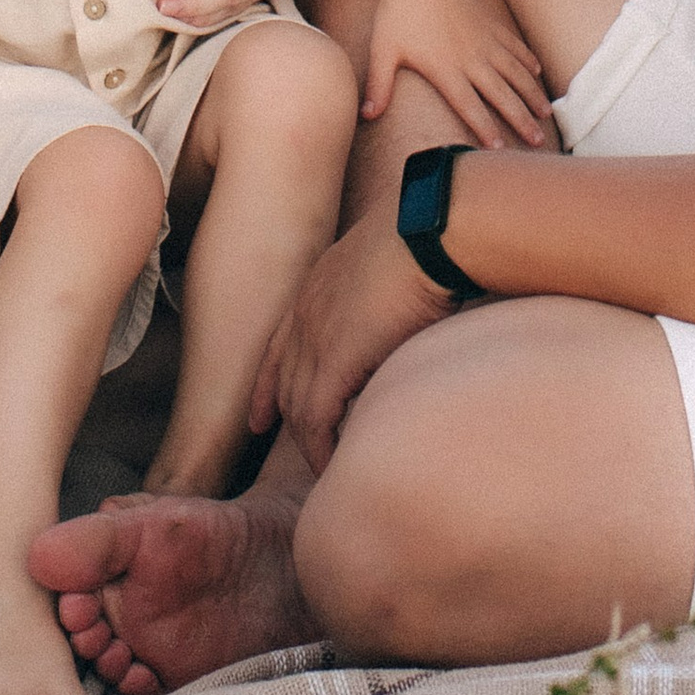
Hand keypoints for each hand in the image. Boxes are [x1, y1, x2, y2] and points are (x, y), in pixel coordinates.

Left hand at [251, 206, 452, 469]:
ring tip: (325, 467)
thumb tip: (413, 299)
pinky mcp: (332, 361)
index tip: (261, 416)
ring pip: (297, 404)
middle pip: (285, 379)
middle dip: (286, 418)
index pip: (280, 343)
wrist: (430, 227)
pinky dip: (320, 447)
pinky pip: (314, 419)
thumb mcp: (397, 255)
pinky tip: (332, 467)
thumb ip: (389, 284)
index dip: (269, 383)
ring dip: (309, 440)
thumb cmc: (433, 233)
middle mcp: (307, 310)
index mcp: (321, 282)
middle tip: (300, 451)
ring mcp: (315, 336)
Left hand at [363, 0, 552, 146]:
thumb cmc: (398, 13)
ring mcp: (484, 41)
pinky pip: (513, 46)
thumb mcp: (383, 51)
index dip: (485, 128)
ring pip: (514, 72)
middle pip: (501, 94)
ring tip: (547, 113)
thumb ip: (378, 86)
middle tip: (538, 140)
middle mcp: (471, 58)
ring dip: (531, 93)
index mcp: (446, 69)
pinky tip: (537, 72)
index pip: (469, 106)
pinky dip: (526, 60)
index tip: (500, 148)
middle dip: (521, 118)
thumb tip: (366, 115)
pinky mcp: (489, 24)